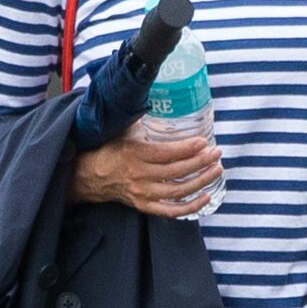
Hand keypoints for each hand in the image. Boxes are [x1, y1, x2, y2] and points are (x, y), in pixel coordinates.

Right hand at [69, 122, 223, 217]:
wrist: (89, 175)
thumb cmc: (110, 148)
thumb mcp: (124, 129)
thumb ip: (143, 117)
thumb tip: (162, 96)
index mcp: (134, 154)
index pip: (165, 154)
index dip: (186, 149)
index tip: (204, 142)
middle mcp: (139, 176)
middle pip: (176, 172)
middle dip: (200, 162)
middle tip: (216, 153)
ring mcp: (142, 193)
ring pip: (177, 191)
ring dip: (201, 181)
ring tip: (217, 169)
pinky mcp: (144, 205)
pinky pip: (171, 211)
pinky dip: (191, 207)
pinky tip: (207, 196)